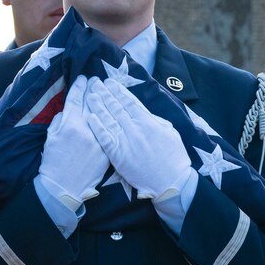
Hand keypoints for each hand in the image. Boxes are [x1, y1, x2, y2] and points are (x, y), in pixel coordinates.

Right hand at [36, 84, 108, 215]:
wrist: (63, 187)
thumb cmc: (53, 162)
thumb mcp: (51, 136)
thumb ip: (61, 120)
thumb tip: (70, 110)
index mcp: (69, 124)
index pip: (76, 99)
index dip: (80, 86)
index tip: (83, 78)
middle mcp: (86, 130)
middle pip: (93, 104)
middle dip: (95, 90)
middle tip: (97, 80)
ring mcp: (99, 141)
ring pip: (105, 116)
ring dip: (107, 102)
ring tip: (108, 91)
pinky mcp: (107, 151)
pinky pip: (112, 133)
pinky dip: (114, 122)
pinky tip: (116, 113)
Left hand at [84, 76, 190, 203]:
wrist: (170, 182)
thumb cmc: (174, 159)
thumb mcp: (170, 133)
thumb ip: (156, 121)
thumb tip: (145, 113)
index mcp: (148, 121)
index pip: (129, 101)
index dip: (118, 90)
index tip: (110, 82)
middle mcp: (134, 128)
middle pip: (116, 107)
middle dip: (105, 93)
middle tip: (95, 83)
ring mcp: (125, 141)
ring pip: (107, 119)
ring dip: (97, 105)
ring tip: (90, 94)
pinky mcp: (117, 154)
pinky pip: (104, 137)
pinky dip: (97, 126)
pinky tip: (90, 116)